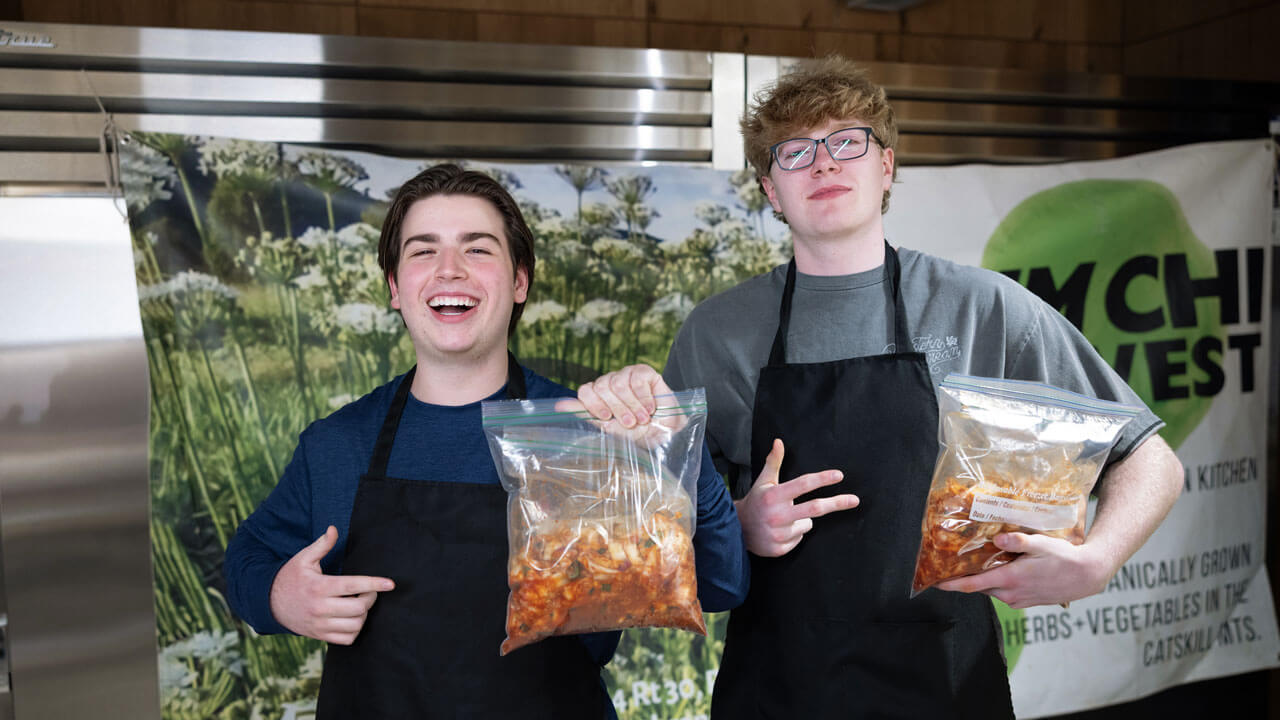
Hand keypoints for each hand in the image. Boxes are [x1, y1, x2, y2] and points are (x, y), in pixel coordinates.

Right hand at [269, 526, 394, 644]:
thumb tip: (334, 529)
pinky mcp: (320, 636)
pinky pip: (347, 639)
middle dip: (370, 598)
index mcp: (319, 587)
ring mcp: (320, 625)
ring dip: (364, 615)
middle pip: (358, 608)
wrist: (269, 603)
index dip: (374, 584)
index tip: (390, 584)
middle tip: (369, 591)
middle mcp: (320, 608)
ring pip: (355, 625)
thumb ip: (321, 545)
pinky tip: (352, 618)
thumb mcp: (303, 559)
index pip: (353, 586)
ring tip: (360, 604)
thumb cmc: (290, 577)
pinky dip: (355, 630)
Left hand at [577, 364, 669, 427]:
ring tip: (642, 418)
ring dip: (632, 405)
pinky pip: (636, 379)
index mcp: (598, 394)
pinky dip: (644, 398)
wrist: (664, 431)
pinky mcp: (644, 371)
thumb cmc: (636, 431)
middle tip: (630, 422)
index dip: (594, 404)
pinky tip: (650, 408)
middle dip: (617, 408)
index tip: (607, 417)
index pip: (585, 390)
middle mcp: (610, 382)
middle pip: (602, 386)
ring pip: (618, 383)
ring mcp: (626, 374)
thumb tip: (558, 405)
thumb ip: (585, 413)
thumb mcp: (608, 426)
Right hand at [735, 439, 857, 556]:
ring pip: (808, 524)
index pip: (803, 485)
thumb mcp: (763, 481)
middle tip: (855, 500)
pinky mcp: (779, 549)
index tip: (839, 475)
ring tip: (784, 519)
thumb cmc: (756, 501)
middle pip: (815, 508)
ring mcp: (778, 533)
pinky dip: (795, 534)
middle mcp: (776, 515)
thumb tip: (779, 441)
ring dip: (802, 520)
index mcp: (773, 496)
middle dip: (837, 503)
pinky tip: (781, 531)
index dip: (822, 479)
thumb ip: (774, 462)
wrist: (737, 529)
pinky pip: (800, 538)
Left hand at [934, 532, 1109, 607]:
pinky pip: (1003, 593)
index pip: (973, 585)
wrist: (1087, 576)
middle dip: (963, 579)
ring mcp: (1018, 600)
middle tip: (949, 565)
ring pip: (991, 590)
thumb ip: (1017, 541)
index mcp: (1010, 580)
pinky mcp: (1026, 602)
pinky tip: (998, 570)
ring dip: (982, 579)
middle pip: (979, 587)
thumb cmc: (1064, 558)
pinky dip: (996, 583)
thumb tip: (998, 538)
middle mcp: (1011, 594)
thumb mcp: (1041, 544)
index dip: (951, 584)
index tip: (935, 582)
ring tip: (973, 564)